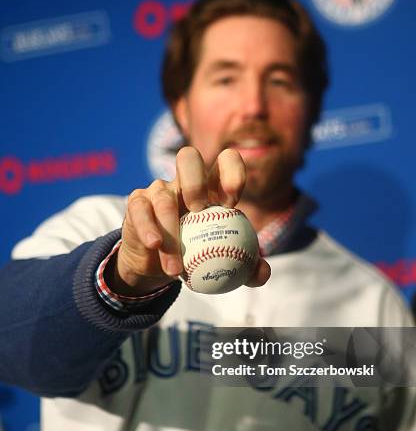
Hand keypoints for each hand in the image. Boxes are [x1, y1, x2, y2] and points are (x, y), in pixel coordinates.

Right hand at [107, 146, 270, 295]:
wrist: (159, 267)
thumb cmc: (199, 257)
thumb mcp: (225, 264)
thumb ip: (248, 268)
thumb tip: (263, 273)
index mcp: (211, 186)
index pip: (225, 162)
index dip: (231, 171)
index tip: (233, 200)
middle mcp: (184, 181)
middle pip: (188, 158)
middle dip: (195, 180)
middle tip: (199, 210)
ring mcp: (158, 189)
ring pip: (163, 199)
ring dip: (171, 233)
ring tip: (178, 266)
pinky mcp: (137, 203)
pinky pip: (141, 211)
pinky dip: (149, 230)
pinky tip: (155, 247)